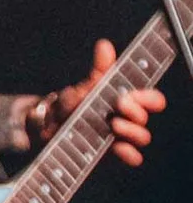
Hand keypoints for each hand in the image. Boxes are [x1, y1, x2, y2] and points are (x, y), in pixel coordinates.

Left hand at [56, 38, 164, 164]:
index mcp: (128, 101)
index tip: (136, 94)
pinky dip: (128, 153)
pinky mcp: (113, 153)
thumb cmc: (74, 103)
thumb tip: (105, 45)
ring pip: (142, 137)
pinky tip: (116, 146)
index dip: (150, 98)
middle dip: (136, 110)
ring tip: (113, 124)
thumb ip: (99, 69)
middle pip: (145, 117)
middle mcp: (128, 119)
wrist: (50, 124)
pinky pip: (132, 157)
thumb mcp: (86, 85)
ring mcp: (122, 137)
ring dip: (132, 130)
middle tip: (119, 104)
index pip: (152, 100)